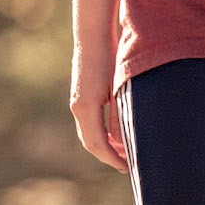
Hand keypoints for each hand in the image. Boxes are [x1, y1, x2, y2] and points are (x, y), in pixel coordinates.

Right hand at [70, 52, 128, 172]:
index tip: (128, 168)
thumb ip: (118, 116)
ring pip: (88, 134)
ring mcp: (77, 102)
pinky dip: (101, 134)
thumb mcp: (118, 88)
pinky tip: (116, 134)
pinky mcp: (80, 97)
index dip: (113, 158)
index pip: (98, 144)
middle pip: (90, 143)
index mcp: (86, 108)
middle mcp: (77, 107)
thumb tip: (122, 142)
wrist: (92, 36)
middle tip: (128, 165)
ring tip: (124, 153)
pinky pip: (88, 123)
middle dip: (108, 156)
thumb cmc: (109, 59)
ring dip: (104, 146)